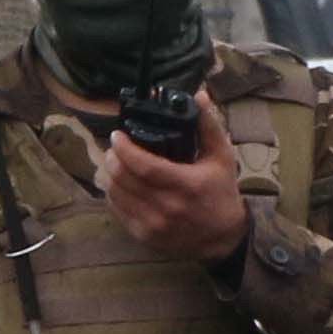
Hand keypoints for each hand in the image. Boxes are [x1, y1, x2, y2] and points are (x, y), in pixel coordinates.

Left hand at [101, 93, 250, 263]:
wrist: (223, 238)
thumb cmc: (221, 192)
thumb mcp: (221, 156)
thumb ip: (208, 125)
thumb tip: (199, 94)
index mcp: (186, 185)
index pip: (144, 166)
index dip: (125, 149)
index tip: (117, 135)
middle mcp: (167, 207)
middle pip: (124, 179)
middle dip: (113, 158)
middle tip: (114, 147)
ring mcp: (153, 225)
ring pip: (116, 195)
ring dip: (109, 175)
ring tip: (113, 162)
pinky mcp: (144, 236)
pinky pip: (117, 211)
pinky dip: (113, 194)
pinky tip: (118, 184)